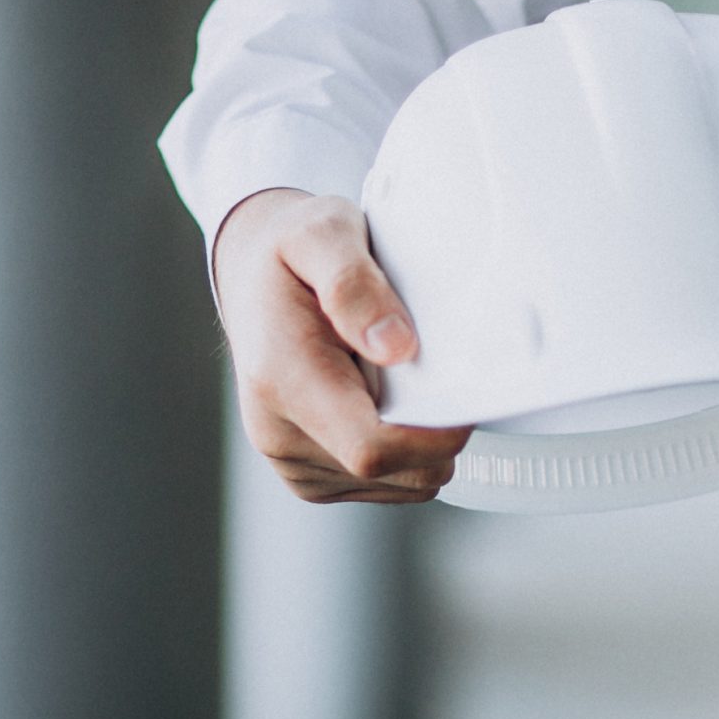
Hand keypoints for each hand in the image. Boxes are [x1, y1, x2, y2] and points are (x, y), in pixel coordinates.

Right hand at [212, 187, 470, 502]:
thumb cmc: (288, 252)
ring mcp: (292, 463)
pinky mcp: (310, 477)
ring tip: (401, 382)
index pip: (371, 448)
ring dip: (422, 442)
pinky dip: (405, 452)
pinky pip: (386, 484)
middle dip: (437, 433)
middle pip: (396, 472)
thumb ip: (354, 284)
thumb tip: (396, 346)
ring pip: (399, 484)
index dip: (433, 438)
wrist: (250, 275)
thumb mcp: (320, 234)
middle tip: (439, 372)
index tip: (468, 401)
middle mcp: (278, 433)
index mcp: (281, 379)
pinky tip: (386, 401)